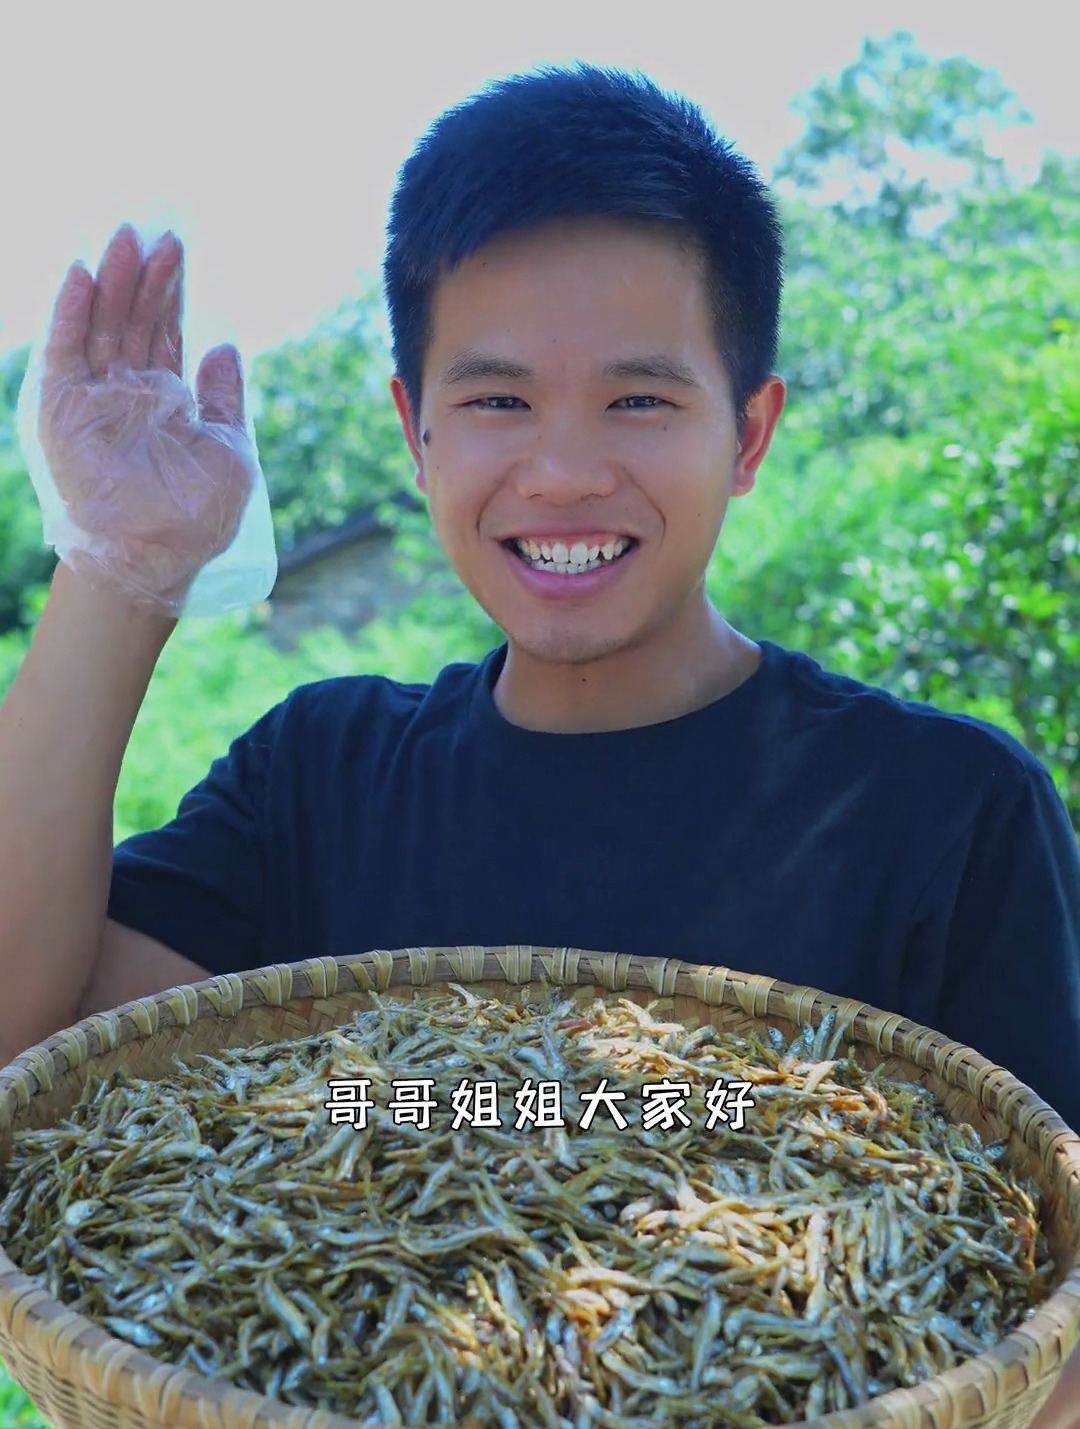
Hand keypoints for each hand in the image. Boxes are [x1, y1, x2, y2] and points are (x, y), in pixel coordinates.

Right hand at [32, 224, 258, 610]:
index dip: (171, 292)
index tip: (180, 250)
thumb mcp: (230, 448)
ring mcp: (94, 398)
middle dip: (145, 277)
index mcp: (167, 400)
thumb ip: (225, 396)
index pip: (164, 332)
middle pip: (133, 321)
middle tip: (159, 234)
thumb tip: (225, 344)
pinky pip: (64, 352)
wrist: (158, 555)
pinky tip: (81, 274)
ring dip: (112, 282)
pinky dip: (70, 313)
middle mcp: (128, 393)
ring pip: (100, 327)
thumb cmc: (199, 515)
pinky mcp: (63, 409)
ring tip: (127, 238)